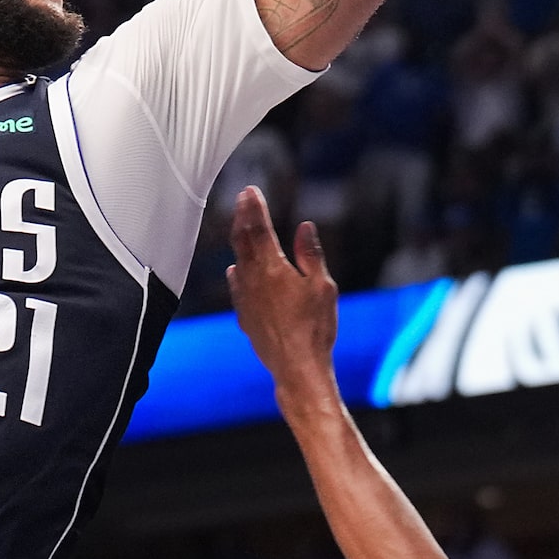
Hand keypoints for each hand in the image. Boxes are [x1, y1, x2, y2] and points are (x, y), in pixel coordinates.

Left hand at [228, 187, 342, 409]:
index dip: (254, 208)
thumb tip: (304, 227)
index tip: (250, 191)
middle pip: (242, 241)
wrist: (297, 367)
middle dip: (242, 217)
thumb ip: (311, 255)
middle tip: (242, 200)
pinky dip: (236, 272)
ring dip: (238, 241)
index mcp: (273, 268)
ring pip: (237, 261)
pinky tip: (235, 270)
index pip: (259, 229)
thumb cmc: (315, 327)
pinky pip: (236, 287)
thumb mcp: (323, 287)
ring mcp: (245, 299)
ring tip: (239, 227)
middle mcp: (253, 280)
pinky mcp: (245, 316)